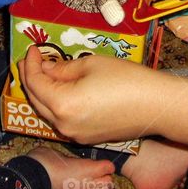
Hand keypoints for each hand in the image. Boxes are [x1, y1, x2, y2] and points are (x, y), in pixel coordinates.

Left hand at [18, 45, 165, 143]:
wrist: (156, 106)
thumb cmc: (127, 79)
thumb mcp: (91, 64)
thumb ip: (63, 68)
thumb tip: (45, 68)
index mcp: (64, 104)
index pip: (35, 83)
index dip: (31, 64)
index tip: (32, 50)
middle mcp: (65, 125)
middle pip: (37, 100)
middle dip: (31, 79)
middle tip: (32, 60)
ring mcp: (75, 135)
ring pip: (49, 112)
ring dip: (43, 93)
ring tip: (44, 72)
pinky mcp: (87, 138)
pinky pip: (64, 120)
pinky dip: (58, 104)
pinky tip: (62, 89)